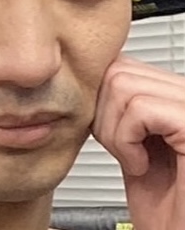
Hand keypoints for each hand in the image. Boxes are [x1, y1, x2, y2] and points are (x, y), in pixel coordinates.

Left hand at [92, 56, 184, 229]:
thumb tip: (87, 78)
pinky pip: (140, 109)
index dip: (98, 97)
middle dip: (102, 114)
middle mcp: (183, 92)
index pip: (119, 61)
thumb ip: (118, 104)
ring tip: (135, 159)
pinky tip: (141, 166)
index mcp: (171, 92)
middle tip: (122, 150)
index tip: (103, 131)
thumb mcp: (131, 139)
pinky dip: (126, 142)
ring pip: (122, 84)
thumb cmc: (161, 200)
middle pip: (116, 68)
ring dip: (114, 131)